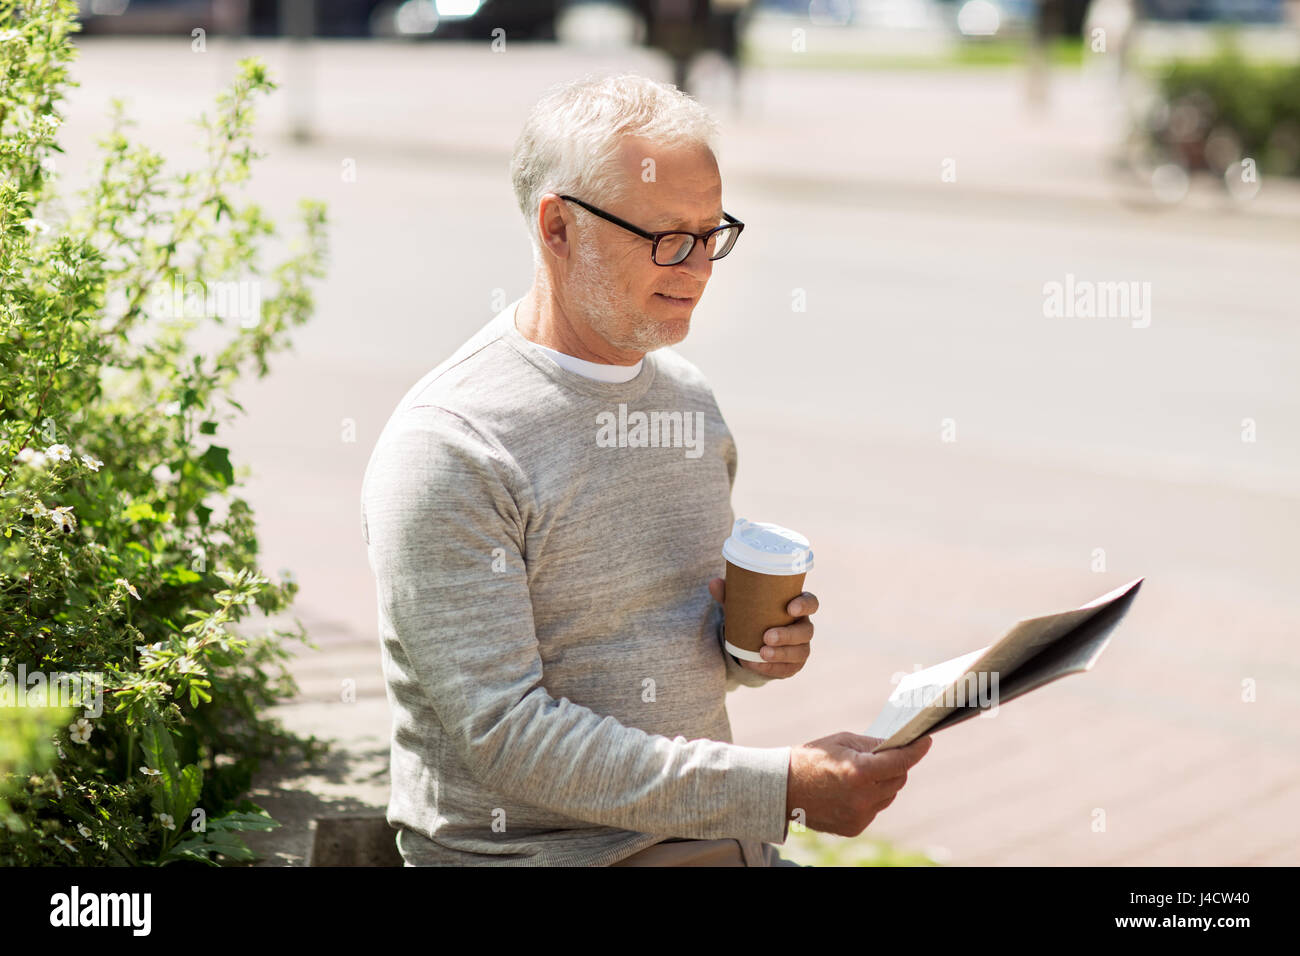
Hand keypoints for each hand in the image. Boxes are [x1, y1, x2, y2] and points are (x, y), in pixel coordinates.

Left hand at [708, 576, 818, 679]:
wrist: (752, 642)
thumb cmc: (754, 615)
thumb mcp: (742, 604)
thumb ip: (730, 594)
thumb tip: (714, 583)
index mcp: (797, 606)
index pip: (811, 603)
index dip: (805, 605)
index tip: (790, 608)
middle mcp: (803, 627)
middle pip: (806, 631)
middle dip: (788, 635)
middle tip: (767, 636)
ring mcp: (801, 648)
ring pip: (800, 652)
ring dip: (781, 654)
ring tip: (761, 653)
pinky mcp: (793, 665)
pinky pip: (788, 669)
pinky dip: (772, 668)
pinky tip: (757, 664)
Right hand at [786, 732, 932, 836]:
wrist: (783, 788)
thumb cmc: (811, 759)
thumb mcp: (842, 741)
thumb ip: (872, 745)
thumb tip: (896, 747)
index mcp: (859, 772)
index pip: (900, 762)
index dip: (916, 750)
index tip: (925, 741)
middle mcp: (862, 798)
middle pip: (898, 779)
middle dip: (896, 765)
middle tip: (885, 755)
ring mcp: (859, 815)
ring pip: (888, 796)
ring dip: (883, 783)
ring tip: (861, 774)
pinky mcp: (854, 827)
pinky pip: (874, 809)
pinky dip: (870, 798)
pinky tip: (851, 790)